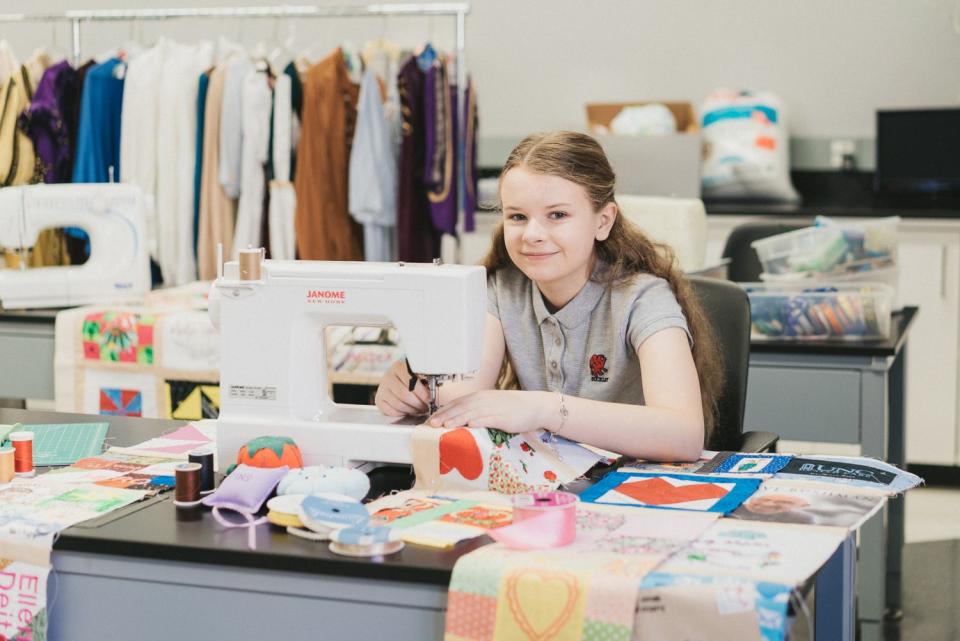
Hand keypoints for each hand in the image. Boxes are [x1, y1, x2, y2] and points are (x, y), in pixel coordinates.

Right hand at [375, 359, 429, 416]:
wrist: (401, 380)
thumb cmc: (415, 378)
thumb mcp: (422, 374)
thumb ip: (428, 380)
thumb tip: (438, 392)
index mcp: (399, 367)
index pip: (411, 381)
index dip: (422, 393)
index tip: (431, 399)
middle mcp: (388, 376)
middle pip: (405, 395)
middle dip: (419, 403)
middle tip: (427, 406)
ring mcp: (382, 388)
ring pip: (399, 404)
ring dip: (412, 410)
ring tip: (420, 408)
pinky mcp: (379, 400)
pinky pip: (391, 411)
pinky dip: (403, 413)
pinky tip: (409, 410)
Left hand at [427, 390, 551, 433]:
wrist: (534, 406)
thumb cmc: (512, 408)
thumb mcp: (490, 406)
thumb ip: (475, 412)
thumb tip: (458, 421)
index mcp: (479, 397)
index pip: (456, 403)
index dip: (442, 411)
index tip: (430, 420)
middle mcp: (484, 400)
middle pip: (461, 407)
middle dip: (445, 416)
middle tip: (432, 424)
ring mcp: (494, 408)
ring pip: (472, 413)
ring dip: (457, 419)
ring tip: (445, 425)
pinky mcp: (504, 417)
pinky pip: (489, 419)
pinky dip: (479, 421)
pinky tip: (471, 425)